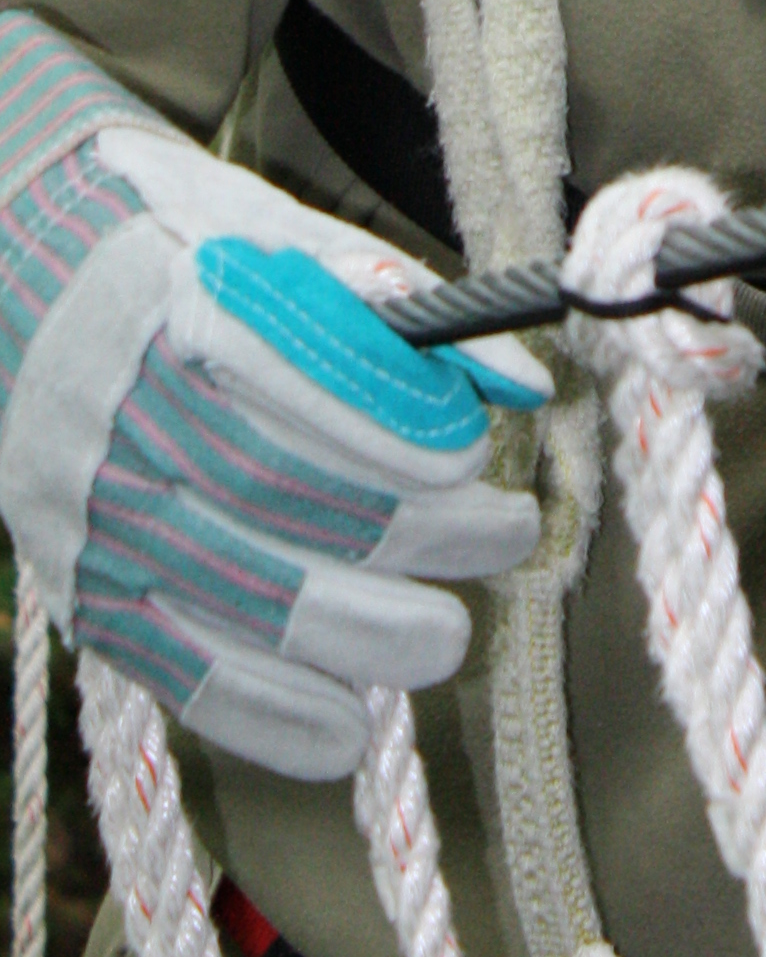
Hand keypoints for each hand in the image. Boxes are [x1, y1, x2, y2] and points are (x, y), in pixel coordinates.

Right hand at [0, 40, 546, 780]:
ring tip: (449, 638)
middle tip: (507, 535)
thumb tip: (522, 381)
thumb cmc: (170, 241)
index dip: (393, 424)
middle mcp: (120, 414)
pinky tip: (346, 728)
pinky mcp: (78, 586)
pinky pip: (171, 669)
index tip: (475, 449)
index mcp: (173, 304)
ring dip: (358, 637)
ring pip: (231, 597)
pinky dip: (264, 713)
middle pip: (274, 496)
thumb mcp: (268, 228)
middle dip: (410, 533)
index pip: (290, 376)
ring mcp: (90, 512)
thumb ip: (393, 299)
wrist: (9, 271)